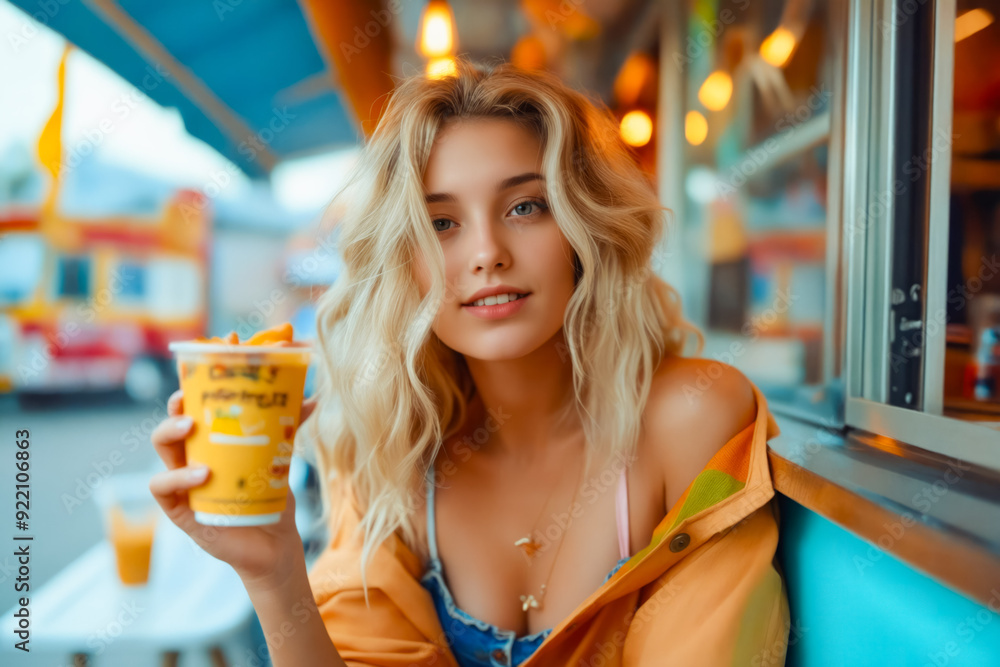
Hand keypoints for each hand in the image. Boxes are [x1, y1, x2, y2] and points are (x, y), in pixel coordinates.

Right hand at [148, 389, 318, 585]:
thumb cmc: (269, 496)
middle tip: (189, 406)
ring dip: (171, 436)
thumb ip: (288, 429)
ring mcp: (183, 485)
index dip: (185, 396)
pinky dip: (178, 477)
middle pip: (169, 429)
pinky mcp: (181, 510)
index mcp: (208, 446)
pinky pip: (163, 488)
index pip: (188, 414)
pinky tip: (202, 474)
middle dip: (174, 413)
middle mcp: (190, 461)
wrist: (275, 542)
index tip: (193, 381)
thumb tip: (310, 399)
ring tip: (191, 429)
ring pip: (163, 453)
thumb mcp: (277, 458)